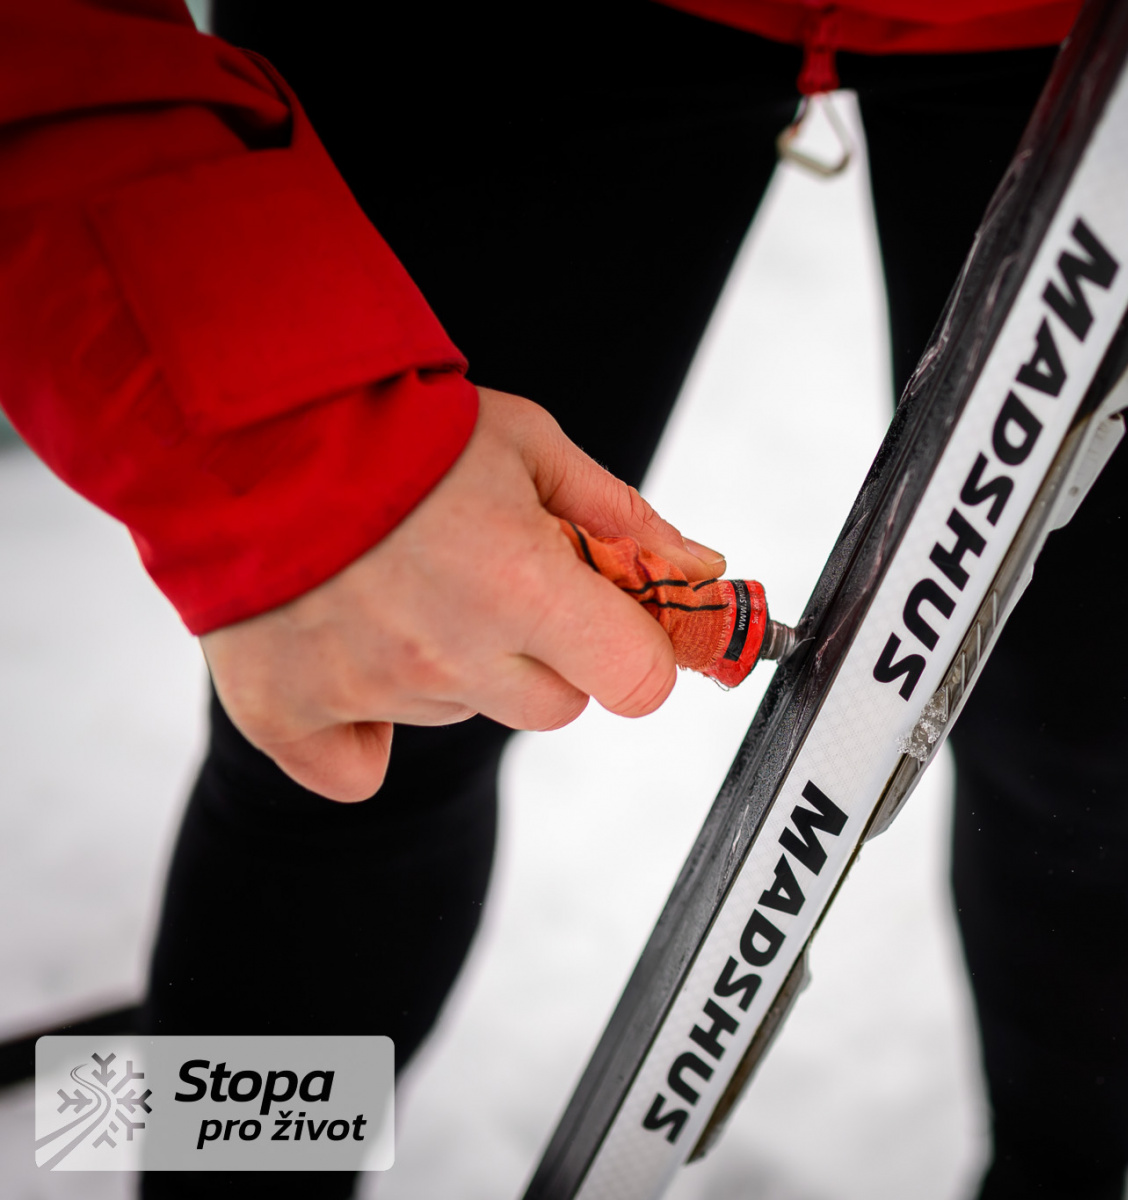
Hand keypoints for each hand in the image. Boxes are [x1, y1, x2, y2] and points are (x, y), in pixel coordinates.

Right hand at [200, 387, 723, 801]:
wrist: (247, 418)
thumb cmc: (401, 426)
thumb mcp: (530, 445)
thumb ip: (622, 519)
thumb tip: (702, 572)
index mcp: (521, 583)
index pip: (637, 682)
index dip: (636, 653)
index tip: (616, 624)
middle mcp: (451, 650)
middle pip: (555, 707)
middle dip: (544, 651)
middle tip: (491, 582)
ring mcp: (366, 688)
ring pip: (462, 715)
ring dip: (452, 665)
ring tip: (401, 581)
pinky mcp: (286, 710)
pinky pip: (354, 771)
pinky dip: (355, 729)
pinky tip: (348, 652)